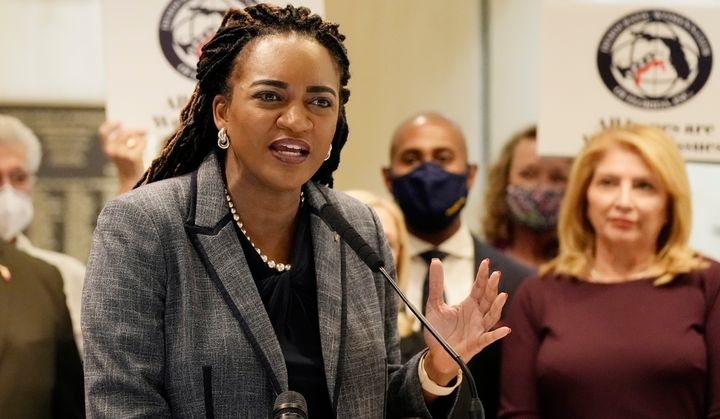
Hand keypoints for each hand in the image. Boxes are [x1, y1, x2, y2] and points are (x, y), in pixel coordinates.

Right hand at [99, 120, 146, 193]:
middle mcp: (111, 151)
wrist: (131, 180)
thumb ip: (125, 139)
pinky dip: (144, 143)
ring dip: (141, 138)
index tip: (120, 121)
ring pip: (134, 137)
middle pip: (124, 133)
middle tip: (144, 129)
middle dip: (135, 130)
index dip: (110, 125)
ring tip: (145, 139)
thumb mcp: (122, 151)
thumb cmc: (128, 163)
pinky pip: (141, 143)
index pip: (103, 133)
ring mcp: (121, 154)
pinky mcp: (132, 157)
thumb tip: (136, 127)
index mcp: (106, 148)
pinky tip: (145, 146)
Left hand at [422, 258, 509, 384]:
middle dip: (492, 287)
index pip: (479, 287)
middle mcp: (477, 315)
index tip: (486, 262)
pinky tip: (505, 329)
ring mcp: (479, 329)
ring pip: (492, 316)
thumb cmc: (439, 330)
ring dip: (497, 306)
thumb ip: (436, 284)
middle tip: (496, 274)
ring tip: (503, 295)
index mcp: (469, 304)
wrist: (436, 354)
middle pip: (487, 298)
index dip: (482, 275)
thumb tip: (435, 261)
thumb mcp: (434, 305)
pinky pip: (489, 338)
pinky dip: (497, 334)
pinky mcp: (477, 343)